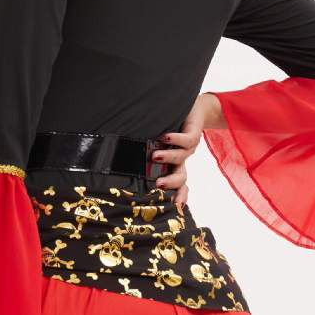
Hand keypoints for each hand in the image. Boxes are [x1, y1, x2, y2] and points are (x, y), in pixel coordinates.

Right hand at [150, 93, 220, 214]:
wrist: (195, 108)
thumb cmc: (170, 126)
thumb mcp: (157, 143)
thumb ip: (145, 154)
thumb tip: (119, 160)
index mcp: (174, 165)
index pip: (177, 185)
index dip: (177, 196)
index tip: (172, 206)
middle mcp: (182, 159)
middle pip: (180, 177)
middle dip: (171, 182)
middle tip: (158, 183)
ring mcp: (189, 148)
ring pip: (181, 157)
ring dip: (168, 157)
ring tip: (154, 155)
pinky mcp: (194, 133)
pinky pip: (187, 140)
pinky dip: (176, 139)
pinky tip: (165, 137)